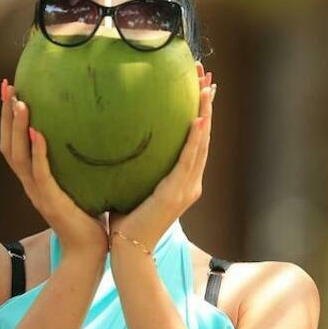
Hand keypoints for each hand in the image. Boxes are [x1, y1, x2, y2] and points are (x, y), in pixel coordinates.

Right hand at [0, 80, 107, 260]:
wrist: (90, 252)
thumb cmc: (91, 219)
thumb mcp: (83, 186)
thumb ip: (81, 165)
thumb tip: (99, 138)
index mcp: (35, 181)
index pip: (14, 144)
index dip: (8, 119)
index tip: (11, 91)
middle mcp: (31, 185)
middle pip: (8, 144)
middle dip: (4, 115)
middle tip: (7, 86)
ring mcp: (38, 193)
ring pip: (18, 156)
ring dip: (16, 128)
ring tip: (18, 102)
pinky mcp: (51, 201)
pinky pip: (41, 173)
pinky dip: (38, 152)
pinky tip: (38, 133)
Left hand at [109, 62, 214, 250]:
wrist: (129, 250)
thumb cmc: (126, 222)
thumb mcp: (133, 188)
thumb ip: (134, 168)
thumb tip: (118, 143)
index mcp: (183, 182)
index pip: (195, 142)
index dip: (201, 115)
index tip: (200, 90)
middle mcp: (190, 182)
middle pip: (204, 137)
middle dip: (207, 106)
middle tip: (209, 78)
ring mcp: (187, 187)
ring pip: (201, 144)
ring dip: (205, 114)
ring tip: (207, 89)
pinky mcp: (177, 192)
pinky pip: (189, 159)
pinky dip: (196, 138)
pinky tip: (199, 119)